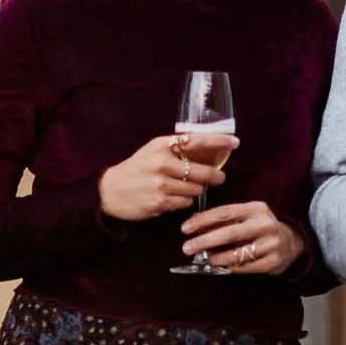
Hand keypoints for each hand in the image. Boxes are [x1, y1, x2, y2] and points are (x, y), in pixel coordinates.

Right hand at [99, 130, 236, 221]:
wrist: (110, 191)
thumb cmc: (136, 169)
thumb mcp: (152, 151)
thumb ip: (176, 148)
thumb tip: (208, 148)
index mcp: (161, 145)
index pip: (196, 140)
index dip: (219, 142)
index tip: (235, 142)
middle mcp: (161, 163)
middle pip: (202, 171)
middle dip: (215, 176)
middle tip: (220, 177)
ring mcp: (160, 184)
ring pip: (196, 190)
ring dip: (197, 190)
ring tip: (187, 188)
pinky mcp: (160, 202)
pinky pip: (185, 203)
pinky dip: (184, 201)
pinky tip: (174, 198)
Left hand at [181, 200, 305, 275]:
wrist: (291, 242)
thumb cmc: (260, 228)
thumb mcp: (246, 217)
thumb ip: (224, 219)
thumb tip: (194, 224)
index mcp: (256, 208)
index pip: (224, 213)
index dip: (202, 221)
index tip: (185, 228)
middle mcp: (265, 224)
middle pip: (229, 233)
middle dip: (204, 241)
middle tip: (187, 248)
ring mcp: (271, 244)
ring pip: (237, 253)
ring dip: (216, 258)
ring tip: (204, 259)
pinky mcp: (273, 261)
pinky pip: (246, 267)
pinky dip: (231, 267)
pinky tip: (222, 266)